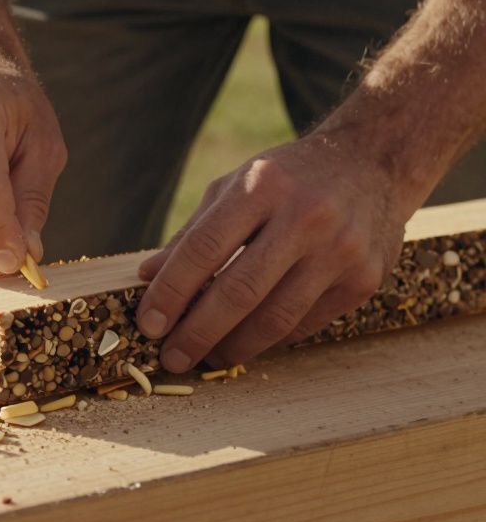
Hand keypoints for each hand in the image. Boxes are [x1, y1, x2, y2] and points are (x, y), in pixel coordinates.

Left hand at [135, 133, 414, 371]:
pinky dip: (270, 340)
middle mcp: (306, 216)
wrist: (374, 162)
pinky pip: (306, 324)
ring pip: (276, 318)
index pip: (204, 248)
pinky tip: (246, 343)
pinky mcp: (365, 280)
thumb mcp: (235, 186)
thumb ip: (192, 233)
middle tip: (172, 357)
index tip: (148, 324)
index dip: (171, 292)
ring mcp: (341, 250)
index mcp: (262, 186)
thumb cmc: (288, 178)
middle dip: (198, 332)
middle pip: (240, 291)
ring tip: (207, 358)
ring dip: (233, 347)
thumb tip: (147, 277)